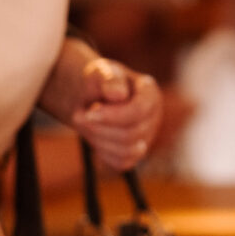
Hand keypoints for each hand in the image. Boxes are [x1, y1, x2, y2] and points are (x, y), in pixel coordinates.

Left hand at [68, 57, 161, 172]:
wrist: (92, 98)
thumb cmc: (98, 83)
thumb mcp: (99, 73)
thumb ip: (108, 80)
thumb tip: (118, 94)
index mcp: (150, 93)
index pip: (139, 110)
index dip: (113, 115)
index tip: (89, 113)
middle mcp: (154, 117)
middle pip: (131, 133)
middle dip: (100, 128)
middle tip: (80, 116)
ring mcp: (147, 136)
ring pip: (126, 151)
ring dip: (99, 140)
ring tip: (86, 124)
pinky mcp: (136, 154)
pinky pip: (121, 162)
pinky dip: (103, 152)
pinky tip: (95, 136)